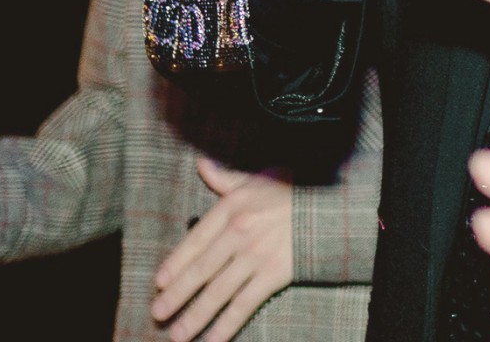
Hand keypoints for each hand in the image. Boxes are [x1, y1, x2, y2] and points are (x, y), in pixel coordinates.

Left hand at [151, 158, 292, 341]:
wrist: (331, 207)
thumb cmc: (292, 191)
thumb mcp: (257, 179)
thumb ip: (226, 178)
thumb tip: (202, 165)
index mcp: (232, 208)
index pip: (196, 240)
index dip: (175, 264)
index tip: (159, 283)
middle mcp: (240, 233)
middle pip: (202, 270)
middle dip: (177, 295)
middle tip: (158, 313)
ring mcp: (256, 256)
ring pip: (218, 291)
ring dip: (195, 315)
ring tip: (178, 334)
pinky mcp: (273, 275)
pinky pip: (245, 304)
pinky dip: (227, 324)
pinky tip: (213, 340)